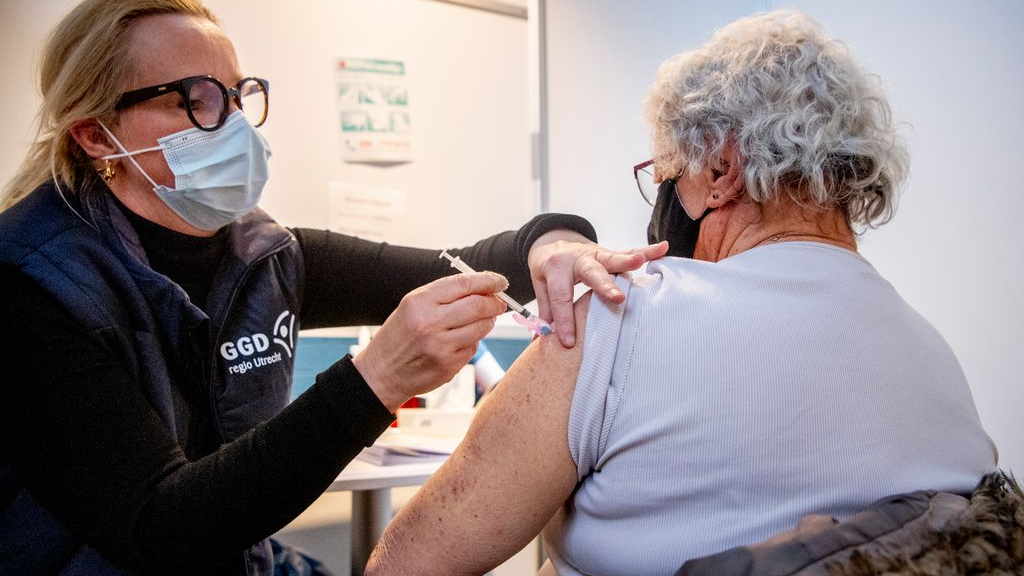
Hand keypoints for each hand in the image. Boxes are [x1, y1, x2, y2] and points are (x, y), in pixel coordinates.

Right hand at [352, 272, 508, 411]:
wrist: (382, 373)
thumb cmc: (400, 335)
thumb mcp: (412, 306)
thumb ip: (445, 295)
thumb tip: (484, 289)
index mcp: (420, 301)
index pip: (464, 283)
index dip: (488, 280)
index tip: (499, 282)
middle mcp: (430, 322)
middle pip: (478, 305)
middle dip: (495, 302)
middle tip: (499, 302)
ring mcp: (441, 346)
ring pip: (481, 327)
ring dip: (487, 322)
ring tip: (480, 320)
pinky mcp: (448, 365)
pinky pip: (473, 348)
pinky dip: (472, 342)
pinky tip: (459, 342)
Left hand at [528, 231, 667, 346]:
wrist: (552, 242)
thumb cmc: (548, 270)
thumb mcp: (540, 286)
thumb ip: (546, 310)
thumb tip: (544, 338)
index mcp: (556, 267)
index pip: (561, 297)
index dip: (565, 320)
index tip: (569, 342)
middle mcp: (578, 258)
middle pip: (592, 272)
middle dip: (605, 286)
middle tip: (618, 299)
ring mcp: (596, 254)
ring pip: (613, 258)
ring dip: (628, 260)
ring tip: (641, 260)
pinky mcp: (609, 253)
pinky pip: (629, 252)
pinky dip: (647, 251)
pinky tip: (663, 248)